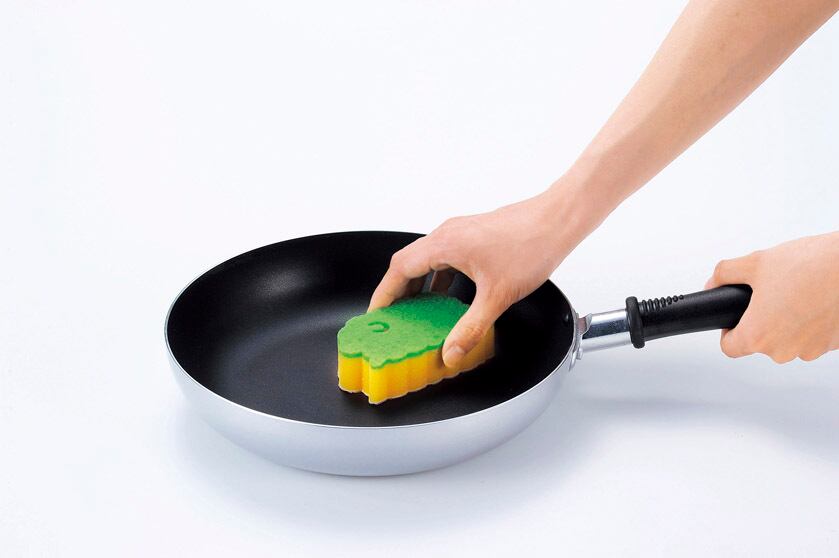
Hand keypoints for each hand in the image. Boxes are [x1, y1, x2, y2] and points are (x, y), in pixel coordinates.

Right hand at [368, 191, 579, 367]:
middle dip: (397, 291)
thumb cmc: (531, 245)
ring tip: (417, 310)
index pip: (399, 269)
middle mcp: (448, 234)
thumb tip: (451, 351)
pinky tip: (449, 296)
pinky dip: (438, 277)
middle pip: (408, 263)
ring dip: (419, 283)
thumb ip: (470, 328)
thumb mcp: (497, 297)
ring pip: (427, 259)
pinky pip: (445, 257)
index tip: (376, 312)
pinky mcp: (474, 236)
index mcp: (445, 244)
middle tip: (393, 316)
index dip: (384, 293)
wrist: (557, 220)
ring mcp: (461, 232)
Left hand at [705, 231, 838, 362]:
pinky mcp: (832, 346)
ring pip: (787, 340)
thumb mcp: (756, 262)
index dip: (728, 331)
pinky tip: (815, 300)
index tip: (735, 319)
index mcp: (759, 335)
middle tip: (771, 294)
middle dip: (761, 320)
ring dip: (787, 321)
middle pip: (760, 342)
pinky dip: (809, 323)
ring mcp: (810, 350)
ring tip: (796, 293)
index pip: (729, 348)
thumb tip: (713, 282)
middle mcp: (783, 350)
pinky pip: (811, 337)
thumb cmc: (812, 265)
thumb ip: (725, 273)